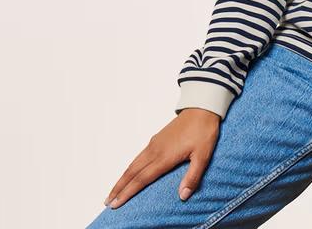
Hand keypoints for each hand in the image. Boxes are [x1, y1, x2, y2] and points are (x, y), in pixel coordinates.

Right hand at [103, 107, 220, 208]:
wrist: (201, 108)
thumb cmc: (203, 131)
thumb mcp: (203, 155)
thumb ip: (193, 176)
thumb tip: (182, 196)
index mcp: (165, 157)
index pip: (142, 179)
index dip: (128, 193)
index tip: (116, 204)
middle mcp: (155, 150)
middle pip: (132, 172)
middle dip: (118, 188)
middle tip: (107, 202)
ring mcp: (154, 144)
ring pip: (133, 164)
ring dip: (122, 178)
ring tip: (114, 191)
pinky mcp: (156, 139)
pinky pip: (139, 157)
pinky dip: (130, 168)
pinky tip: (130, 172)